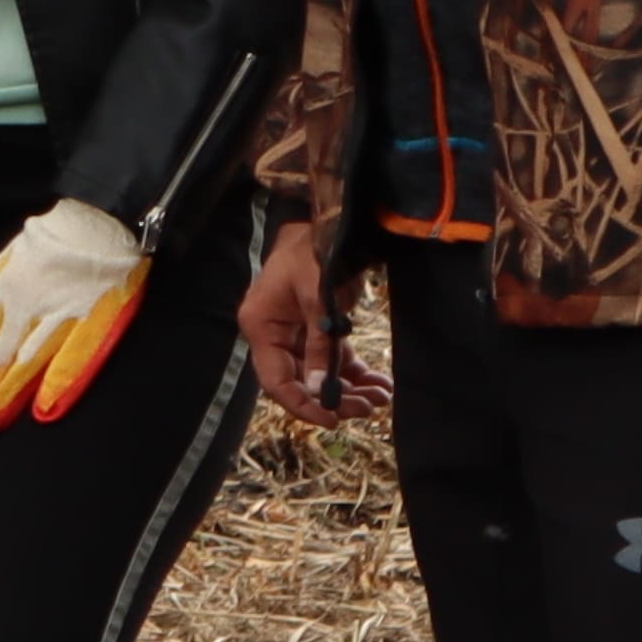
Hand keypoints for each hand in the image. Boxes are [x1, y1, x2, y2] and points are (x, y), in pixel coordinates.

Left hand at [0, 199, 151, 427]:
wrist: (99, 216)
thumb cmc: (54, 235)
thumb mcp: (7, 258)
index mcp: (7, 292)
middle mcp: (29, 308)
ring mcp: (61, 316)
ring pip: (27, 362)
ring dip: (6, 393)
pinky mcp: (94, 320)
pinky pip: (73, 357)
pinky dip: (57, 384)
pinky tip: (42, 409)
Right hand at [235, 221, 363, 422]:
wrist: (330, 222)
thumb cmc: (315, 252)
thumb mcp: (318, 298)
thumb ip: (318, 345)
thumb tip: (319, 390)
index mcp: (261, 326)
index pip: (276, 379)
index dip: (302, 404)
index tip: (332, 419)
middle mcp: (274, 334)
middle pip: (300, 380)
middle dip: (334, 398)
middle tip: (367, 408)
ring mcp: (296, 332)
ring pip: (319, 374)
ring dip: (349, 389)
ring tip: (380, 397)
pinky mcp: (318, 327)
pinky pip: (334, 358)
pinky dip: (355, 372)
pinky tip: (379, 383)